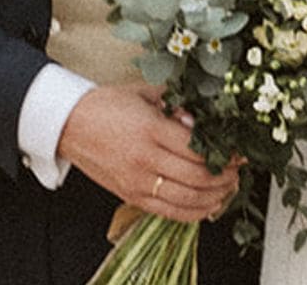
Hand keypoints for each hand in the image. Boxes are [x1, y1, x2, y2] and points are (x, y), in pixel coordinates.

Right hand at [56, 84, 240, 222]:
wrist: (68, 124)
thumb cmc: (106, 105)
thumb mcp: (144, 93)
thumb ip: (176, 103)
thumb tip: (203, 117)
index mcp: (150, 129)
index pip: (198, 148)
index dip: (224, 153)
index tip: (238, 150)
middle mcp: (145, 159)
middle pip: (198, 176)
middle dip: (225, 175)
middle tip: (238, 169)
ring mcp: (137, 181)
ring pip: (187, 199)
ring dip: (215, 196)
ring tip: (228, 187)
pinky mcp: (131, 196)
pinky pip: (169, 212)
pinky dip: (194, 212)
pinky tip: (208, 205)